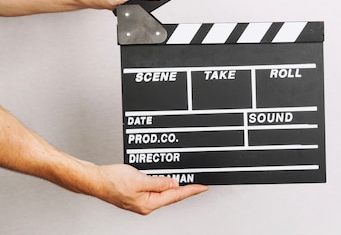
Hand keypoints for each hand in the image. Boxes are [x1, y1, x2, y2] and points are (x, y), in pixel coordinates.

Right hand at [93, 164, 208, 214]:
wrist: (95, 179)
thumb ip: (159, 182)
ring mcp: (140, 201)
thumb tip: (174, 184)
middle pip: (171, 197)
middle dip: (186, 190)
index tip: (202, 187)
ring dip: (175, 188)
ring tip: (187, 183)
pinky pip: (155, 191)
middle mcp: (145, 205)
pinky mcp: (136, 196)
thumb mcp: (140, 179)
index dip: (191, 190)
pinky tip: (167, 182)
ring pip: (163, 194)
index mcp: (148, 204)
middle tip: (199, 184)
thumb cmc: (112, 180)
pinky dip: (164, 186)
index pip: (176, 196)